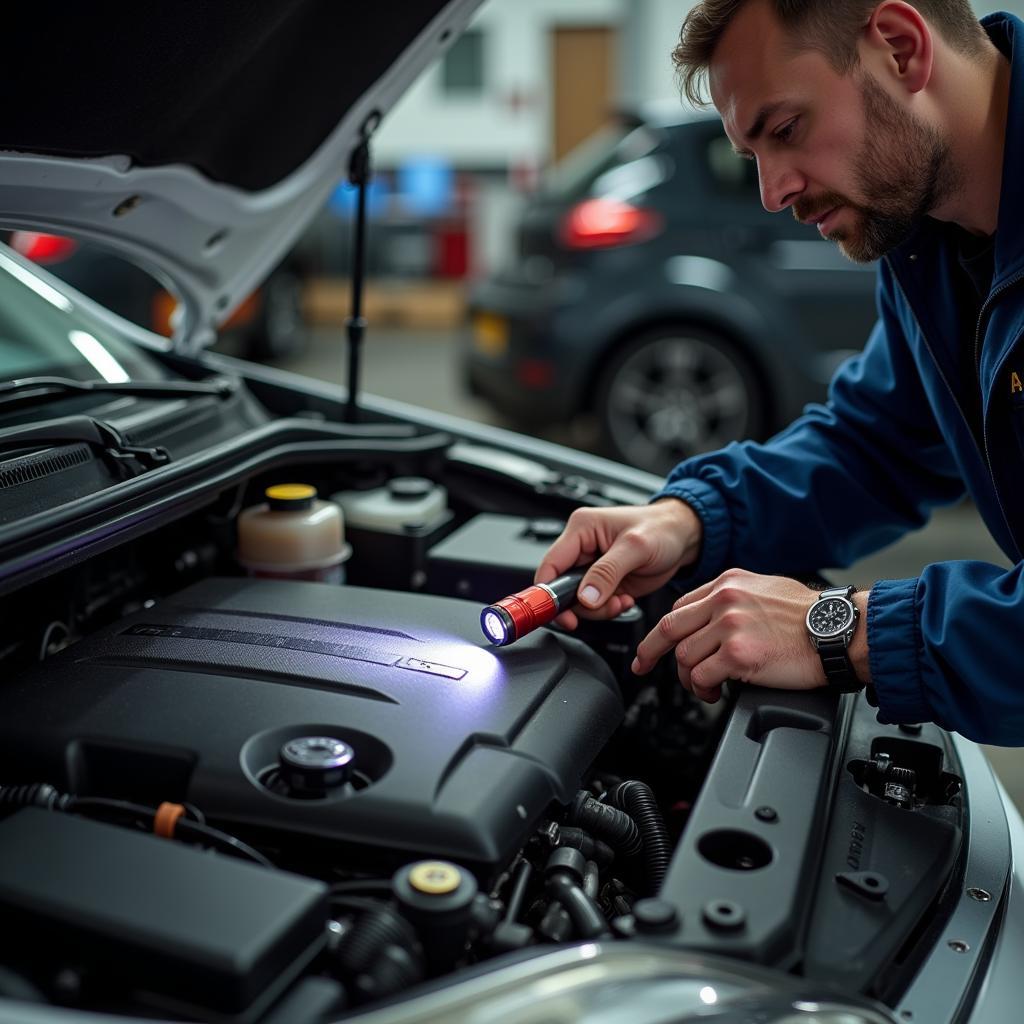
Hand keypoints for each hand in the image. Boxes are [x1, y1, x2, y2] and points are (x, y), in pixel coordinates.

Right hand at [534, 499, 702, 629]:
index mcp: (581, 529)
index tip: (560, 614)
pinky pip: (594, 606)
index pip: (551, 564)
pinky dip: (609, 610)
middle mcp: (582, 548)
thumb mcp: (636, 547)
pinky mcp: (604, 583)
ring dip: (599, 609)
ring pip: (578, 601)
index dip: (549, 592)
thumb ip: (607, 572)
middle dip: (582, 605)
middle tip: (604, 607)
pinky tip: (625, 600)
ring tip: (621, 600)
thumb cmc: (662, 529)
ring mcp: (592, 568)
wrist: (684, 538)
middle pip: (562, 587)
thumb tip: (585, 597)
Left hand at [631, 568, 827, 702]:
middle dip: (650, 652)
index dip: (663, 630)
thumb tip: (710, 619)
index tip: (653, 645)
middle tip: (644, 667)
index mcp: (727, 583)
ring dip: (688, 678)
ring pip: (683, 656)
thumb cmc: (810, 617)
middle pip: (669, 628)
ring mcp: (730, 626)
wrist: (841, 631)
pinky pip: (701, 676)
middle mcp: (724, 600)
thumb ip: (733, 599)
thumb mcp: (765, 589)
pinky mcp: (738, 655)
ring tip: (704, 686)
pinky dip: (703, 689)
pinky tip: (714, 692)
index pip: (679, 607)